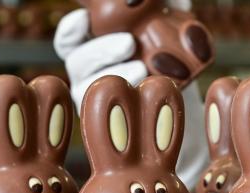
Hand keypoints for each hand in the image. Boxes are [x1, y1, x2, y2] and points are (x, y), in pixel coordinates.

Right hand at [53, 0, 207, 191]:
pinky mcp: (110, 122)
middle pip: (78, 60)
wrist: (179, 107)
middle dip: (101, 50)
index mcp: (93, 49)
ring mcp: (98, 101)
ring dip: (116, 74)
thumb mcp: (167, 34)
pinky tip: (144, 91)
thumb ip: (166, 13)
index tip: (84, 19)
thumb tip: (176, 1)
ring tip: (142, 68)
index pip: (70, 39)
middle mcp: (88, 75)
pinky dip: (125, 101)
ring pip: (91, 87)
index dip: (71, 29)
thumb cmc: (168, 63)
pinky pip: (110, 113)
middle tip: (129, 43)